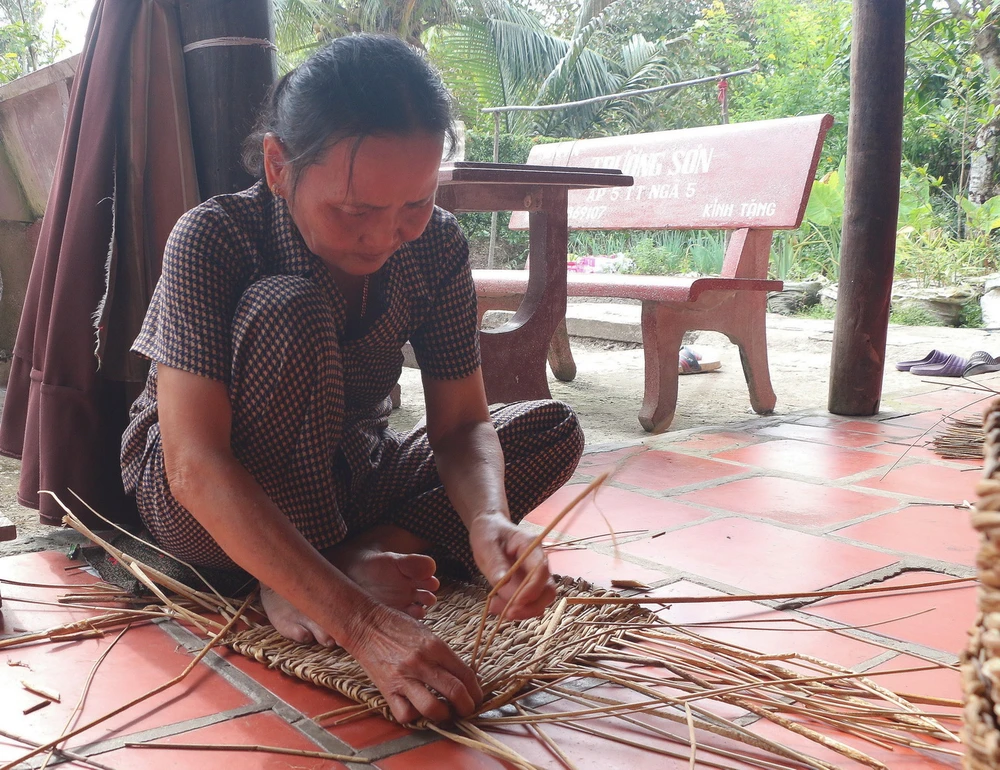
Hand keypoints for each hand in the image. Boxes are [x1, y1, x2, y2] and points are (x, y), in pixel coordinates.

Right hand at [342, 601, 482, 724]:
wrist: (366, 624)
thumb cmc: (398, 626)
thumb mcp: (427, 634)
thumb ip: (444, 655)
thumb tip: (464, 677)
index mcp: (435, 646)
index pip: (466, 674)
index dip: (477, 691)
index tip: (477, 698)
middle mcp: (422, 662)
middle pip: (455, 692)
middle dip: (467, 707)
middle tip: (468, 710)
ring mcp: (404, 678)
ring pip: (432, 708)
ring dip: (444, 716)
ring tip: (446, 714)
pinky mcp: (387, 690)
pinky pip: (405, 714)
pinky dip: (415, 717)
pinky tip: (419, 711)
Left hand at [468, 512, 556, 619]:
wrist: (489, 528)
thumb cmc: (488, 532)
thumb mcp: (486, 544)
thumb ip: (495, 563)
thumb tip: (503, 583)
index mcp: (531, 546)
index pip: (541, 570)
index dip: (532, 589)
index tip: (516, 602)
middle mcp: (538, 562)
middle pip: (548, 590)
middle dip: (531, 606)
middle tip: (508, 613)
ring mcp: (534, 575)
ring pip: (540, 600)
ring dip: (523, 611)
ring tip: (495, 607)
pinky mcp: (527, 585)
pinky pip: (528, 602)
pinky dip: (515, 609)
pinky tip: (496, 605)